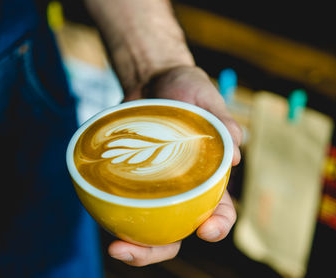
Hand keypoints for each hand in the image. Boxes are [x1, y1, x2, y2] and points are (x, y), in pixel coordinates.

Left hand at [109, 66, 242, 265]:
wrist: (153, 77)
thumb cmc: (187, 88)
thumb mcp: (207, 97)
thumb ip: (222, 119)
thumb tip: (237, 151)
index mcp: (208, 177)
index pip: (220, 210)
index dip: (218, 226)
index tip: (206, 231)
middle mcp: (181, 189)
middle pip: (176, 231)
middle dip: (157, 250)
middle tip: (130, 250)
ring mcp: (152, 186)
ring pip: (146, 226)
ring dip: (131, 243)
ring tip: (113, 246)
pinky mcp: (127, 176)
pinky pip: (120, 200)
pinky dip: (110, 213)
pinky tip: (97, 216)